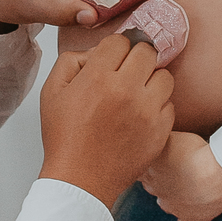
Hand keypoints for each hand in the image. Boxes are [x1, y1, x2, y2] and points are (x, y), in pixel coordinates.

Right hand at [39, 35, 175, 209]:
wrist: (80, 180)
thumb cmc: (65, 137)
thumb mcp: (52, 91)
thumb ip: (72, 60)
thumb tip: (97, 51)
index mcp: (98, 77)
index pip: (121, 40)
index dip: (114, 48)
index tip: (111, 59)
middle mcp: (126, 90)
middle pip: (147, 51)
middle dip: (135, 58)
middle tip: (126, 73)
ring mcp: (147, 112)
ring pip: (164, 76)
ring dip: (151, 80)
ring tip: (136, 93)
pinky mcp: (161, 131)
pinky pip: (169, 104)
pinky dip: (157, 106)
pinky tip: (140, 115)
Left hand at [141, 131, 221, 220]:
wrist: (215, 175)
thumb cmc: (194, 151)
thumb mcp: (170, 136)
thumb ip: (158, 139)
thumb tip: (147, 134)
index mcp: (149, 170)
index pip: (136, 167)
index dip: (143, 161)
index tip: (150, 155)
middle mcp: (157, 189)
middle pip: (149, 184)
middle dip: (155, 177)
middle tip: (169, 166)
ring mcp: (174, 206)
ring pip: (164, 203)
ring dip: (168, 196)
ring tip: (180, 186)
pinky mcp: (192, 218)